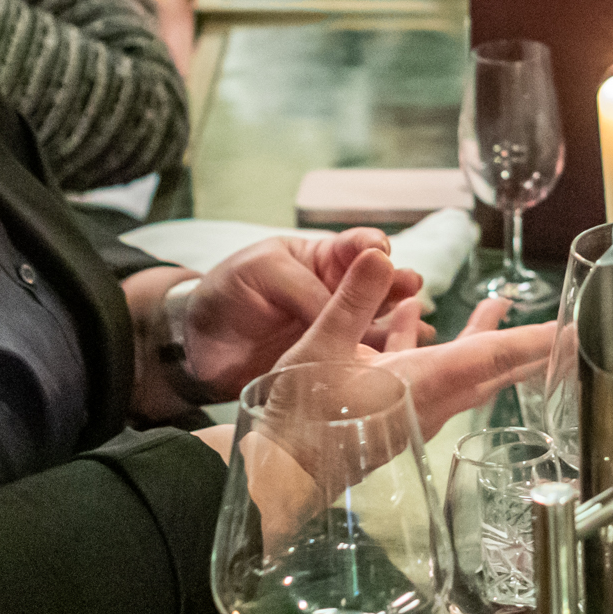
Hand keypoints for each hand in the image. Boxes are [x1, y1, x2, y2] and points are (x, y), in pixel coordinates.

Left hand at [155, 229, 427, 412]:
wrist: (196, 346)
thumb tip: (345, 316)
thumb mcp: (261, 273)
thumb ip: (305, 289)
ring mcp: (337, 331)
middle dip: (398, 287)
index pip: (358, 247)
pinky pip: (360, 362)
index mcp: (321, 259)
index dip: (373, 248)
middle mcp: (337, 293)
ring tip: (416, 333)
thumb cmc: (227, 293)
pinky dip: (381, 363)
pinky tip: (398, 366)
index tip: (383, 255)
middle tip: (411, 291)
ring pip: (378, 326)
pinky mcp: (331, 365)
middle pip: (380, 287)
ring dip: (398, 327)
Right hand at [273, 243, 554, 425]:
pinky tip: (413, 318)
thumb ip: (354, 300)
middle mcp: (429, 402)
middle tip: (561, 324)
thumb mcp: (321, 349)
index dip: (538, 340)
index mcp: (425, 384)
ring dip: (480, 339)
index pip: (496, 357)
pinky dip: (429, 345)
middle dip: (525, 342)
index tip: (576, 331)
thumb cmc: (300, 422)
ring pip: (462, 370)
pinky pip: (426, 375)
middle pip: (492, 368)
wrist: (276, 480)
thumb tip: (382, 254)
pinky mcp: (393, 416)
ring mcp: (412, 412)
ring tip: (494, 307)